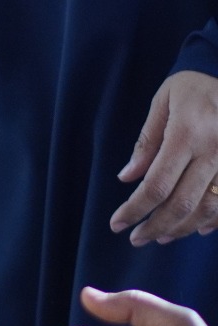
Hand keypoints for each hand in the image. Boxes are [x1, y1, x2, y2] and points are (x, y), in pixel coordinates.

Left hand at [111, 70, 217, 244]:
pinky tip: (195, 229)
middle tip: (136, 239)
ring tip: (160, 237)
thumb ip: (147, 141)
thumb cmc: (195, 87)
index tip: (117, 224)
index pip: (156, 184)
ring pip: (208, 208)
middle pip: (183, 203)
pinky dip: (213, 220)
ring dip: (182, 228)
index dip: (135, 209)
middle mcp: (215, 150)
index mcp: (188, 133)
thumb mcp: (163, 102)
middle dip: (156, 226)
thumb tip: (127, 178)